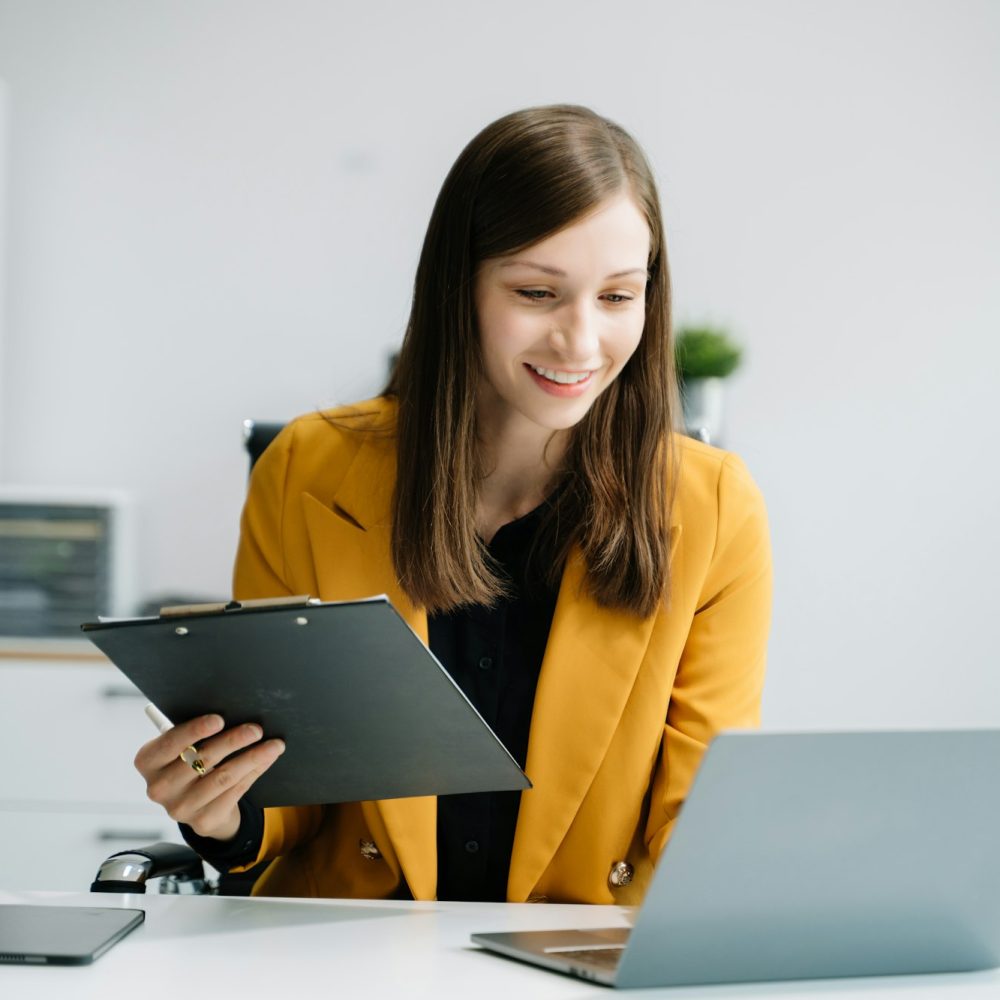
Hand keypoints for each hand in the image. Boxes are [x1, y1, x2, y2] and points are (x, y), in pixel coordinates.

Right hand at [134, 714, 284, 841]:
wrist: (199, 804)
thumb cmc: (191, 761)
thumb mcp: (183, 747)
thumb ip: (194, 733)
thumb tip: (230, 711)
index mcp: (148, 761)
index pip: (170, 743)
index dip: (195, 730)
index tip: (219, 719)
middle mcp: (159, 787)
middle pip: (200, 759)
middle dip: (232, 741)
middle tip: (255, 729)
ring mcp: (180, 808)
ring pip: (222, 777)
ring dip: (252, 758)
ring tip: (273, 745)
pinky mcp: (203, 821)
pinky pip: (235, 791)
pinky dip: (254, 771)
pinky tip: (267, 759)